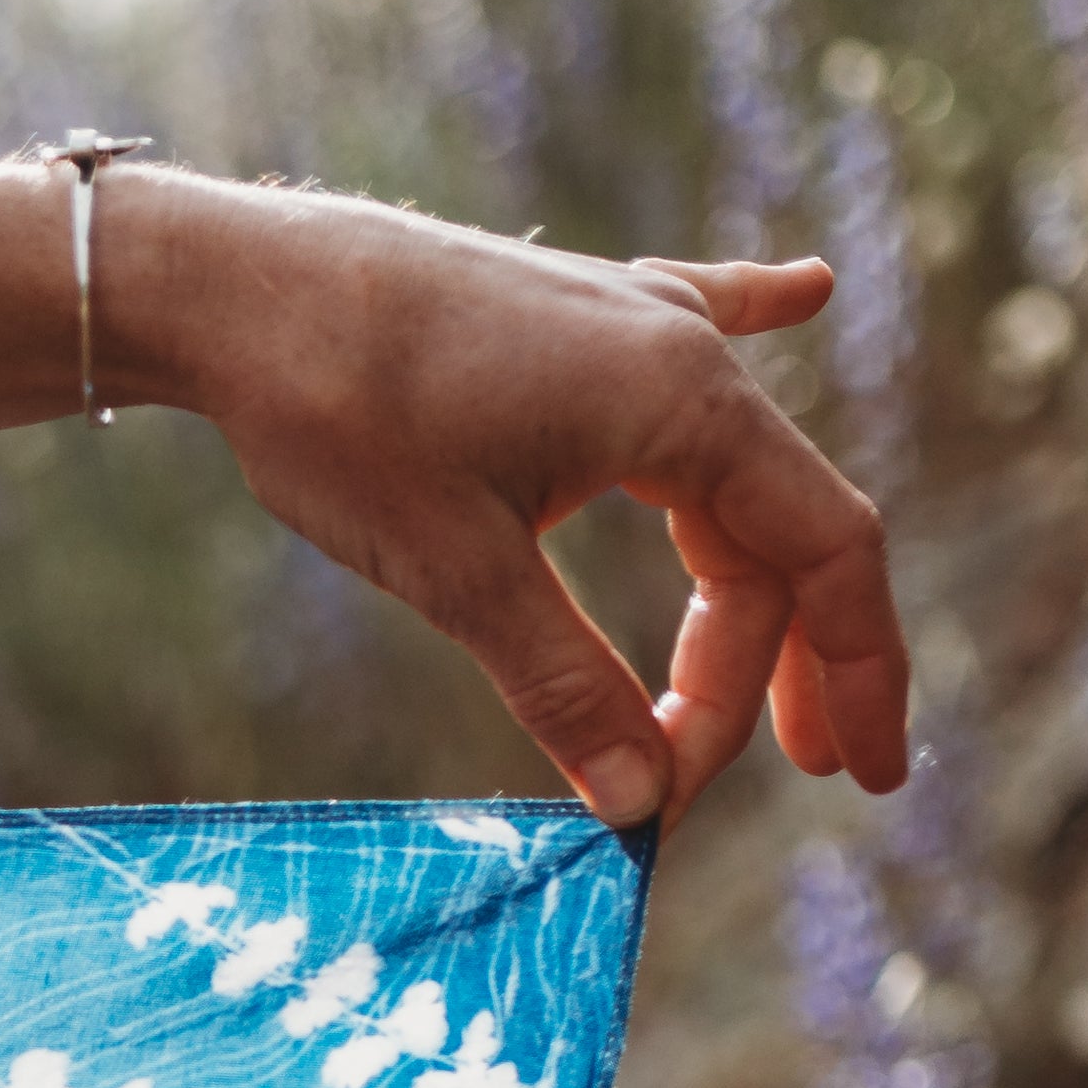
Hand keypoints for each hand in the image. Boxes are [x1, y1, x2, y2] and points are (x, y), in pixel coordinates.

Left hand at [115, 184, 909, 829]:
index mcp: (686, 405)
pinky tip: (805, 292)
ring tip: (744, 691)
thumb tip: (643, 802)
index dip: (852, 671)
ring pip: (725, 475)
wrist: (235, 285)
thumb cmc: (342, 412)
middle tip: (798, 772)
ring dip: (744, 585)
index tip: (852, 778)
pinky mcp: (566, 320)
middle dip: (787, 659)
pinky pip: (690, 329)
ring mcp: (626, 326)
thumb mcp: (459, 572)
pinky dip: (751, 325)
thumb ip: (563, 683)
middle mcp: (679, 354)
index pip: (825, 552)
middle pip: (774, 531)